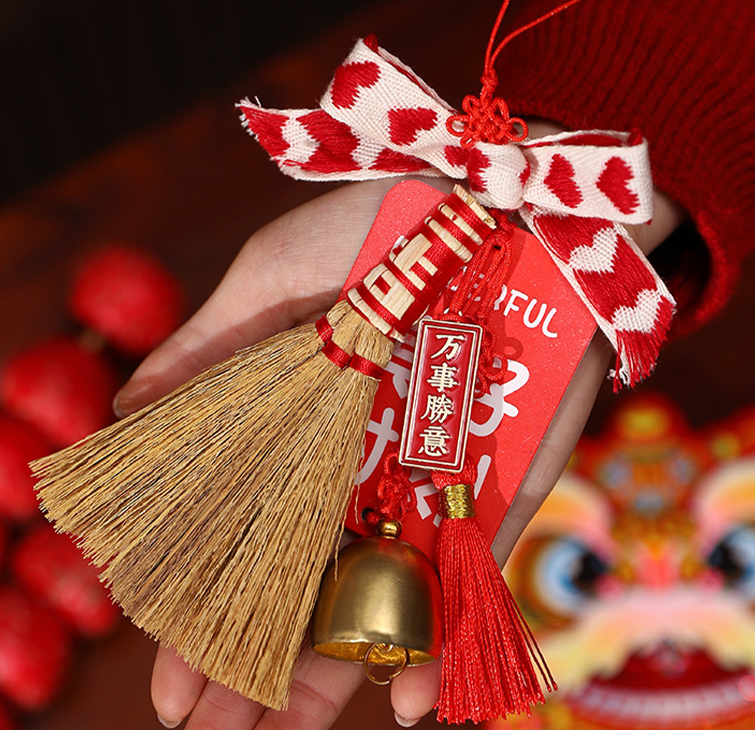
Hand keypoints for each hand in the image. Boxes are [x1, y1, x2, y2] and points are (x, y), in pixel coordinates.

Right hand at [115, 172, 683, 729]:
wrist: (506, 205)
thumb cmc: (384, 218)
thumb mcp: (276, 271)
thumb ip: (210, 346)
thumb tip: (121, 412)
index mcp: (299, 421)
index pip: (236, 529)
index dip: (196, 596)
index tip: (161, 661)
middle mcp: (356, 464)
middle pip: (297, 581)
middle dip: (250, 658)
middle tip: (199, 726)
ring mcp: (427, 482)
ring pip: (373, 599)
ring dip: (328, 677)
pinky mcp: (498, 486)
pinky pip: (467, 578)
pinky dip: (440, 641)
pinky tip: (406, 706)